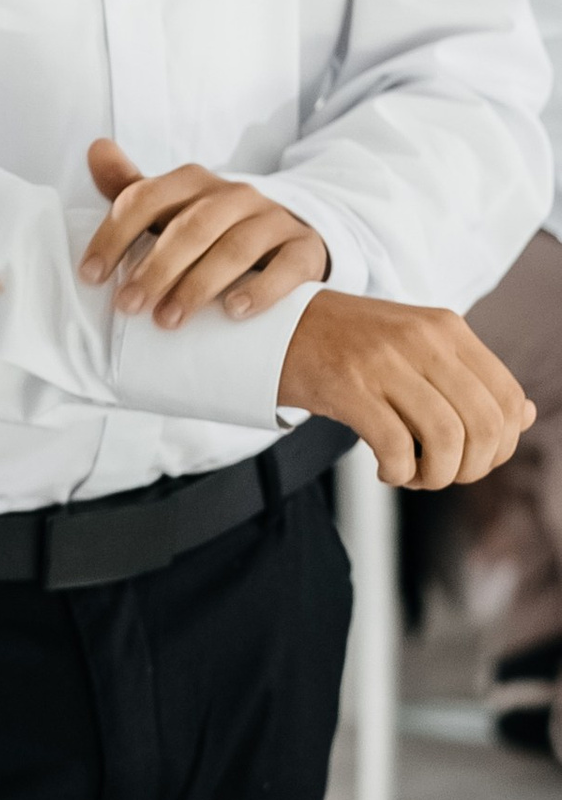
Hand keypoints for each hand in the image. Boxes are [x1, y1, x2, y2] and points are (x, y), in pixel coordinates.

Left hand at [79, 138, 330, 326]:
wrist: (284, 242)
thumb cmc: (212, 230)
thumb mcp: (171, 209)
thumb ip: (131, 187)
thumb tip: (95, 149)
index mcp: (194, 183)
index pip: (147, 198)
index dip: (115, 235)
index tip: (91, 276)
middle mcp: (235, 195)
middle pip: (191, 227)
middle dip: (156, 267)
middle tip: (129, 306)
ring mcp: (273, 220)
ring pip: (236, 248)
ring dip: (198, 285)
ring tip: (169, 320)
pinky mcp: (304, 249)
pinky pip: (287, 266)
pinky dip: (261, 289)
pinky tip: (235, 311)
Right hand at [278, 290, 532, 487]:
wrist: (274, 324)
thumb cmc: (348, 342)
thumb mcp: (417, 344)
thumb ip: (470, 376)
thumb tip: (526, 416)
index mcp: (446, 327)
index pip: (509, 398)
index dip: (502, 445)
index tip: (473, 458)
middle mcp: (421, 339)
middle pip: (484, 424)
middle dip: (471, 467)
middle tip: (442, 473)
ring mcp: (383, 361)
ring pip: (446, 440)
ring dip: (435, 475)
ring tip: (413, 474)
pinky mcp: (346, 386)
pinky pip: (394, 447)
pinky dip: (396, 473)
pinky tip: (384, 470)